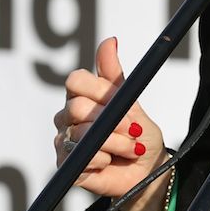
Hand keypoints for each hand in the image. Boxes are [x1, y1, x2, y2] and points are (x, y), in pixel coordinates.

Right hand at [53, 37, 170, 210]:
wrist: (146, 170)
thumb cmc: (138, 134)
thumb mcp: (132, 101)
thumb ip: (114, 73)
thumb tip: (110, 40)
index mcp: (81, 96)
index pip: (75, 81)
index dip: (99, 91)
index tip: (119, 101)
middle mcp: (67, 116)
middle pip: (77, 107)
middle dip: (112, 120)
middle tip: (131, 130)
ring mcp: (63, 141)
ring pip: (82, 134)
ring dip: (114, 142)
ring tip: (129, 148)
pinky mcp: (66, 166)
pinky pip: (82, 158)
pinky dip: (103, 159)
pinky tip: (110, 162)